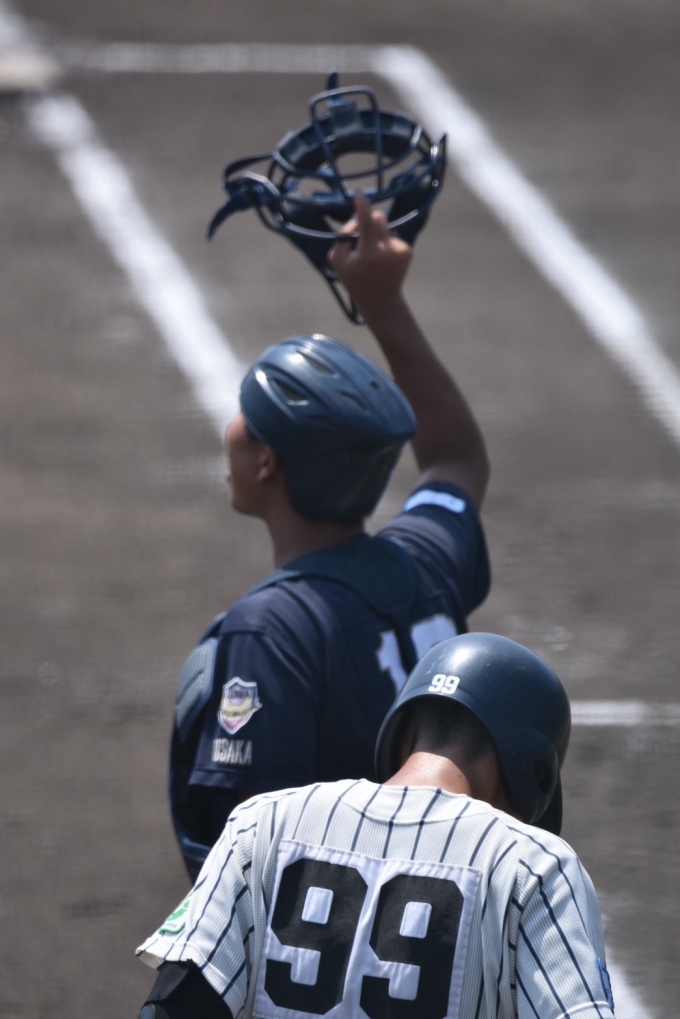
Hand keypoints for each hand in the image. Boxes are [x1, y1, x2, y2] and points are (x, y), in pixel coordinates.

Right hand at [328, 192, 412, 319]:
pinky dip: (385, 242)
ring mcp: (400, 250)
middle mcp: (388, 250)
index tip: (359, 194)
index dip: (362, 207)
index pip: (367, 223)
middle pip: (378, 218)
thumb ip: (344, 236)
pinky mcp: (407, 251)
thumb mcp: (338, 260)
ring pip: (386, 226)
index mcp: (369, 254)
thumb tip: (358, 217)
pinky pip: (393, 235)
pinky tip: (382, 258)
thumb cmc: (354, 280)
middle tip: (359, 237)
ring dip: (376, 233)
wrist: (380, 300)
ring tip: (372, 254)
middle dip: (368, 221)